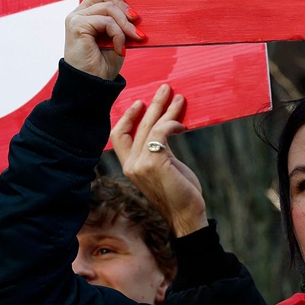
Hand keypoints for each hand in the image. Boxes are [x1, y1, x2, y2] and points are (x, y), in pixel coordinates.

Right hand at [64, 0, 146, 80]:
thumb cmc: (106, 64)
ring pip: (108, 5)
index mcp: (89, 12)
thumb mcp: (119, 37)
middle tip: (137, 23)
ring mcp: (75, 17)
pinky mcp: (76, 25)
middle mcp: (79, 11)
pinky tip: (118, 48)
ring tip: (131, 41)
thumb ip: (122, 20)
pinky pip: (106, 20)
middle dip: (124, 5)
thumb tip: (135, 12)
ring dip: (125, 25)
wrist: (93, 86)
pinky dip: (117, 34)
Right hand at [112, 84, 206, 236]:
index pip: (118, 136)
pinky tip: (182, 124)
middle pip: (137, 125)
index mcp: (129, 166)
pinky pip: (161, 132)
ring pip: (150, 126)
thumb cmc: (178, 192)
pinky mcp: (154, 162)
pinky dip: (171, 123)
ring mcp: (140, 164)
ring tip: (179, 98)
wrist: (186, 215)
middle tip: (165, 89)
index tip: (140, 103)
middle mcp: (131, 165)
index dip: (127, 117)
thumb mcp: (164, 166)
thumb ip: (158, 149)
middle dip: (153, 104)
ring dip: (165, 109)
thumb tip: (164, 127)